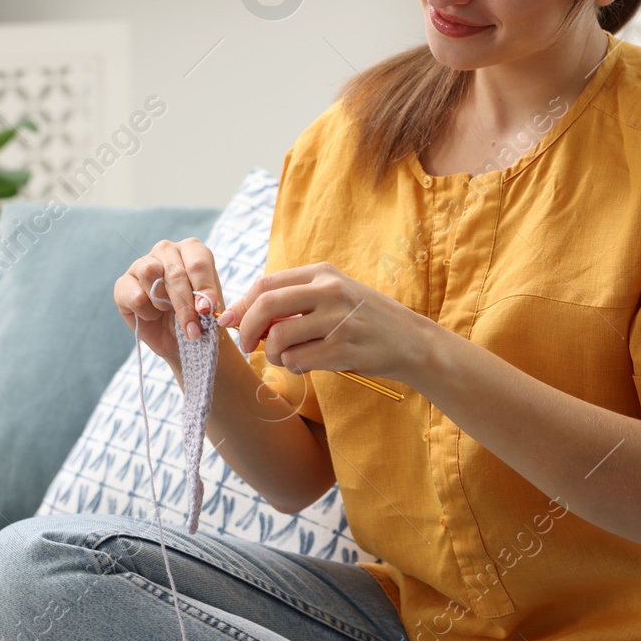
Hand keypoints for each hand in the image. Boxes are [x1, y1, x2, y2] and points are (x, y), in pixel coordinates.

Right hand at [113, 237, 227, 366]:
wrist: (175, 339)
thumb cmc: (195, 318)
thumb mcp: (209, 311)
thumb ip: (210, 304)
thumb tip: (204, 306)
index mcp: (192, 250)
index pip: (198, 262)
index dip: (204, 287)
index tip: (207, 309)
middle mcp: (166, 250)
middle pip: (175, 272)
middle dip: (185, 305)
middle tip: (192, 328)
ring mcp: (142, 263)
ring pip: (150, 274)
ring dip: (162, 301)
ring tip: (167, 310)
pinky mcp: (123, 283)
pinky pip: (136, 296)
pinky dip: (146, 312)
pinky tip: (151, 314)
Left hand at [218, 261, 437, 386]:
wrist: (410, 341)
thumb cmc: (365, 320)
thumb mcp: (334, 296)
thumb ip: (294, 301)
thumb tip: (241, 316)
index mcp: (323, 273)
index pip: (266, 284)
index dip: (241, 305)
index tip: (230, 322)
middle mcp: (329, 291)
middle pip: (265, 306)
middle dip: (246, 330)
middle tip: (247, 346)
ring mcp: (337, 319)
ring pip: (278, 338)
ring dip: (273, 355)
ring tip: (286, 358)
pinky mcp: (343, 348)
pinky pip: (298, 360)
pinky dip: (294, 367)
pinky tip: (307, 366)